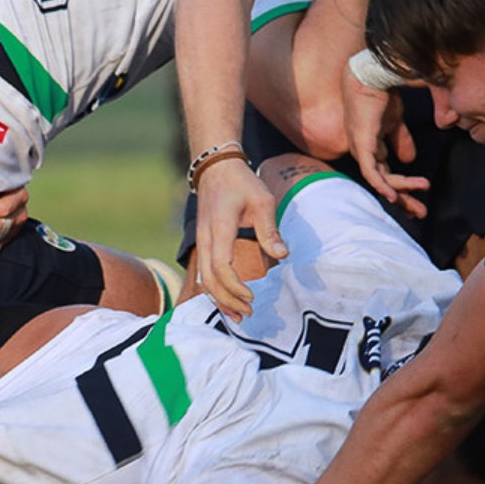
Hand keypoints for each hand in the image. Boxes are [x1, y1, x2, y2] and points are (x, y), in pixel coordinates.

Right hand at [195, 157, 285, 320]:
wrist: (216, 168)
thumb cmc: (242, 183)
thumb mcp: (262, 200)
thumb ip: (270, 230)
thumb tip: (283, 255)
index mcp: (220, 228)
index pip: (221, 266)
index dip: (235, 286)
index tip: (252, 296)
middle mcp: (206, 238)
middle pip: (209, 279)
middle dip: (227, 300)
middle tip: (248, 313)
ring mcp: (201, 241)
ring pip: (203, 279)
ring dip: (219, 300)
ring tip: (238, 315)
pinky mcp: (203, 244)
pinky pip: (204, 273)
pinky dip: (214, 291)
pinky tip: (227, 302)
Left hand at [342, 75, 427, 216]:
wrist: (375, 72)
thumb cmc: (383, 90)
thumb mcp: (397, 121)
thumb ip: (402, 141)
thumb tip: (410, 159)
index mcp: (373, 146)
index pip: (387, 174)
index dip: (404, 188)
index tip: (420, 198)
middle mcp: (365, 150)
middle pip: (383, 182)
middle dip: (403, 199)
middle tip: (420, 213)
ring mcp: (362, 147)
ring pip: (380, 180)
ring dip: (400, 193)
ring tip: (418, 203)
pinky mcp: (362, 142)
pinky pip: (370, 170)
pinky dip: (381, 184)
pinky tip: (393, 195)